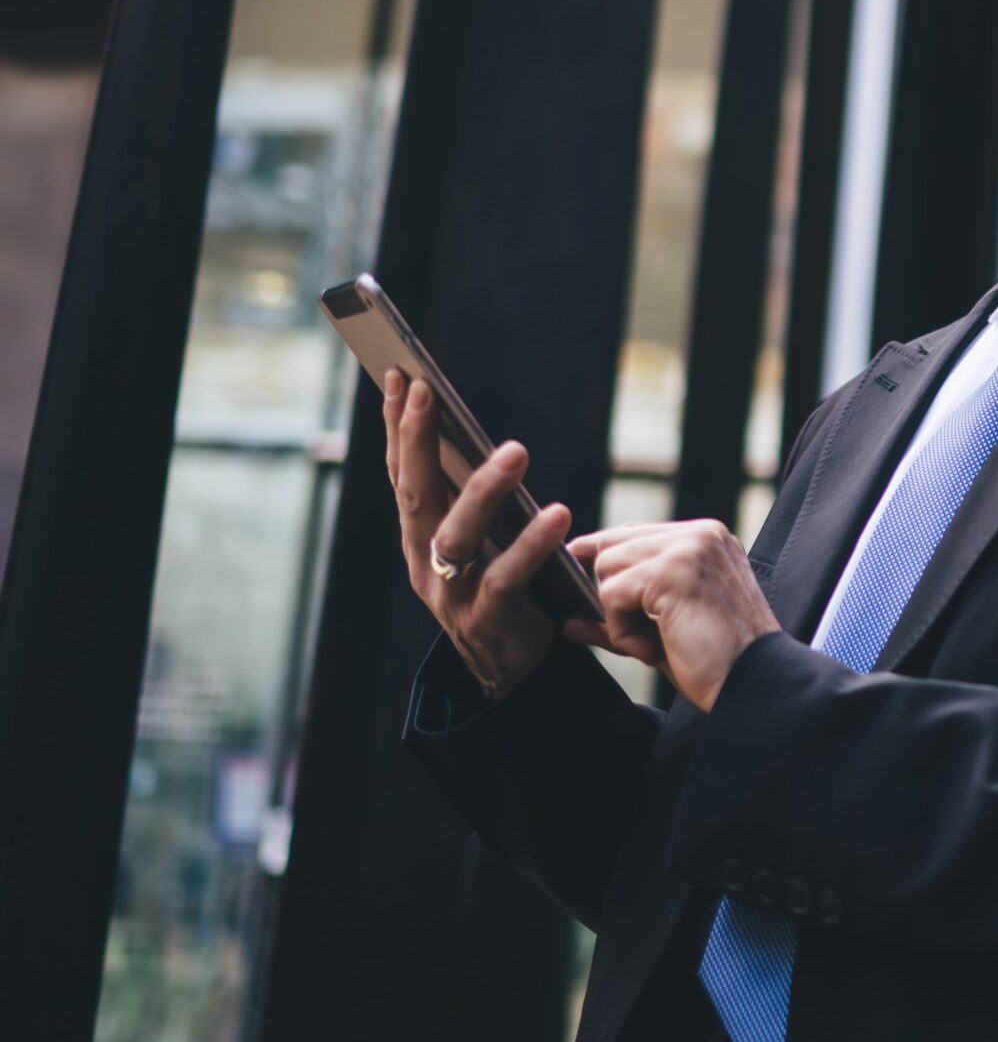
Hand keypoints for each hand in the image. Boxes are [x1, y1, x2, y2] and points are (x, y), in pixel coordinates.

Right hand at [383, 369, 570, 699]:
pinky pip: (505, 578)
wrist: (510, 667)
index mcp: (419, 536)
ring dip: (484, 490)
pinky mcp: (486, 621)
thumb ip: (473, 495)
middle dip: (416, 441)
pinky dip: (530, 545)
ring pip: (457, 535)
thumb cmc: (502, 586)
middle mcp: (424, 560)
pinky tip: (557, 515)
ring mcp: (449, 594)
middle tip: (428, 393)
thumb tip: (474, 432)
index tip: (399, 374)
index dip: (395, 426)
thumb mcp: (482, 537)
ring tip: (517, 451)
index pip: (402, 473)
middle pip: (415, 495)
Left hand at [566, 520, 779, 711]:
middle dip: (609, 594)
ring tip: (654, 644)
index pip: (631, 534)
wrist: (756, 686)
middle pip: (611, 545)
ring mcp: (687, 548)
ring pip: (606, 567)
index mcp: (707, 539)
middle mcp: (700, 534)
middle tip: (641, 637)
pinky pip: (612, 594)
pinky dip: (622, 632)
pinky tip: (655, 650)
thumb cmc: (717, 663)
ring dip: (617, 616)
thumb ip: (619, 616)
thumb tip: (569, 621)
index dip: (607, 567)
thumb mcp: (664, 631)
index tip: (598, 603)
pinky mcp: (672, 571)